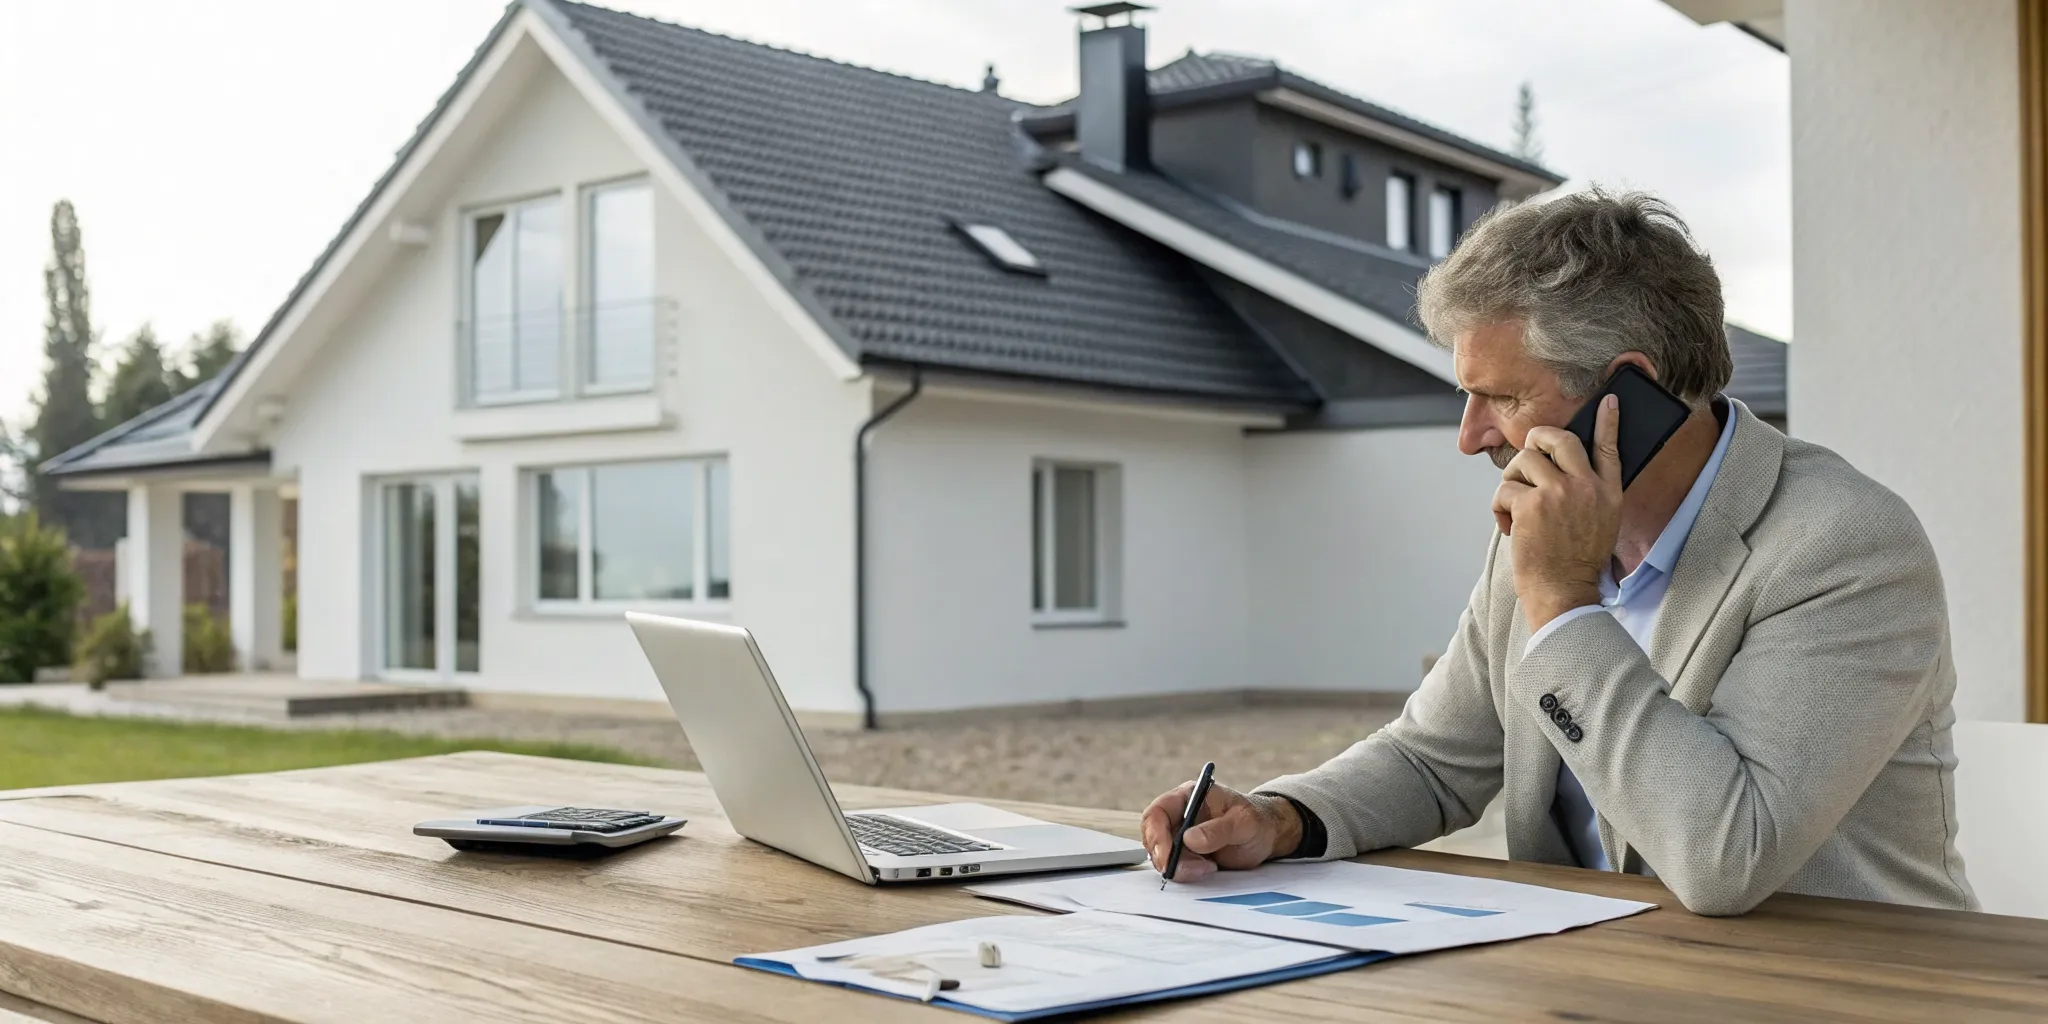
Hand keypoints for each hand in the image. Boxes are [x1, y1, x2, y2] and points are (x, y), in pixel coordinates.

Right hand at [1139, 781, 1299, 882]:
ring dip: (1177, 866)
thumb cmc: (1257, 821)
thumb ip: (1219, 830)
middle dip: (1163, 855)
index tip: (1167, 857)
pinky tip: (1207, 870)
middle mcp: (1180, 813)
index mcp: (1189, 796)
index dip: (1156, 834)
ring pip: (1161, 853)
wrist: (1267, 835)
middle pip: (1153, 834)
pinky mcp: (1186, 853)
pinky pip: (1173, 864)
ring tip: (1208, 868)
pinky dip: (1183, 872)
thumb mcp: (1244, 823)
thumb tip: (1189, 839)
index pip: (1158, 811)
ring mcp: (1180, 834)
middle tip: (1180, 871)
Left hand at [1492, 394, 1622, 631]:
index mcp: (1608, 493)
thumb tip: (1563, 471)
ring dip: (1513, 481)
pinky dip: (1500, 507)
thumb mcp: (1601, 524)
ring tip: (1516, 507)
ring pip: (1524, 460)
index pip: (1611, 448)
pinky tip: (1511, 527)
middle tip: (1527, 455)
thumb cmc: (1576, 563)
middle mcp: (1587, 487)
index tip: (1608, 400)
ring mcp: (1560, 492)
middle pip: (1559, 439)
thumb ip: (1589, 494)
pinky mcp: (1532, 503)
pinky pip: (1505, 488)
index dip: (1608, 422)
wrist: (1564, 592)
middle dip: (1537, 439)